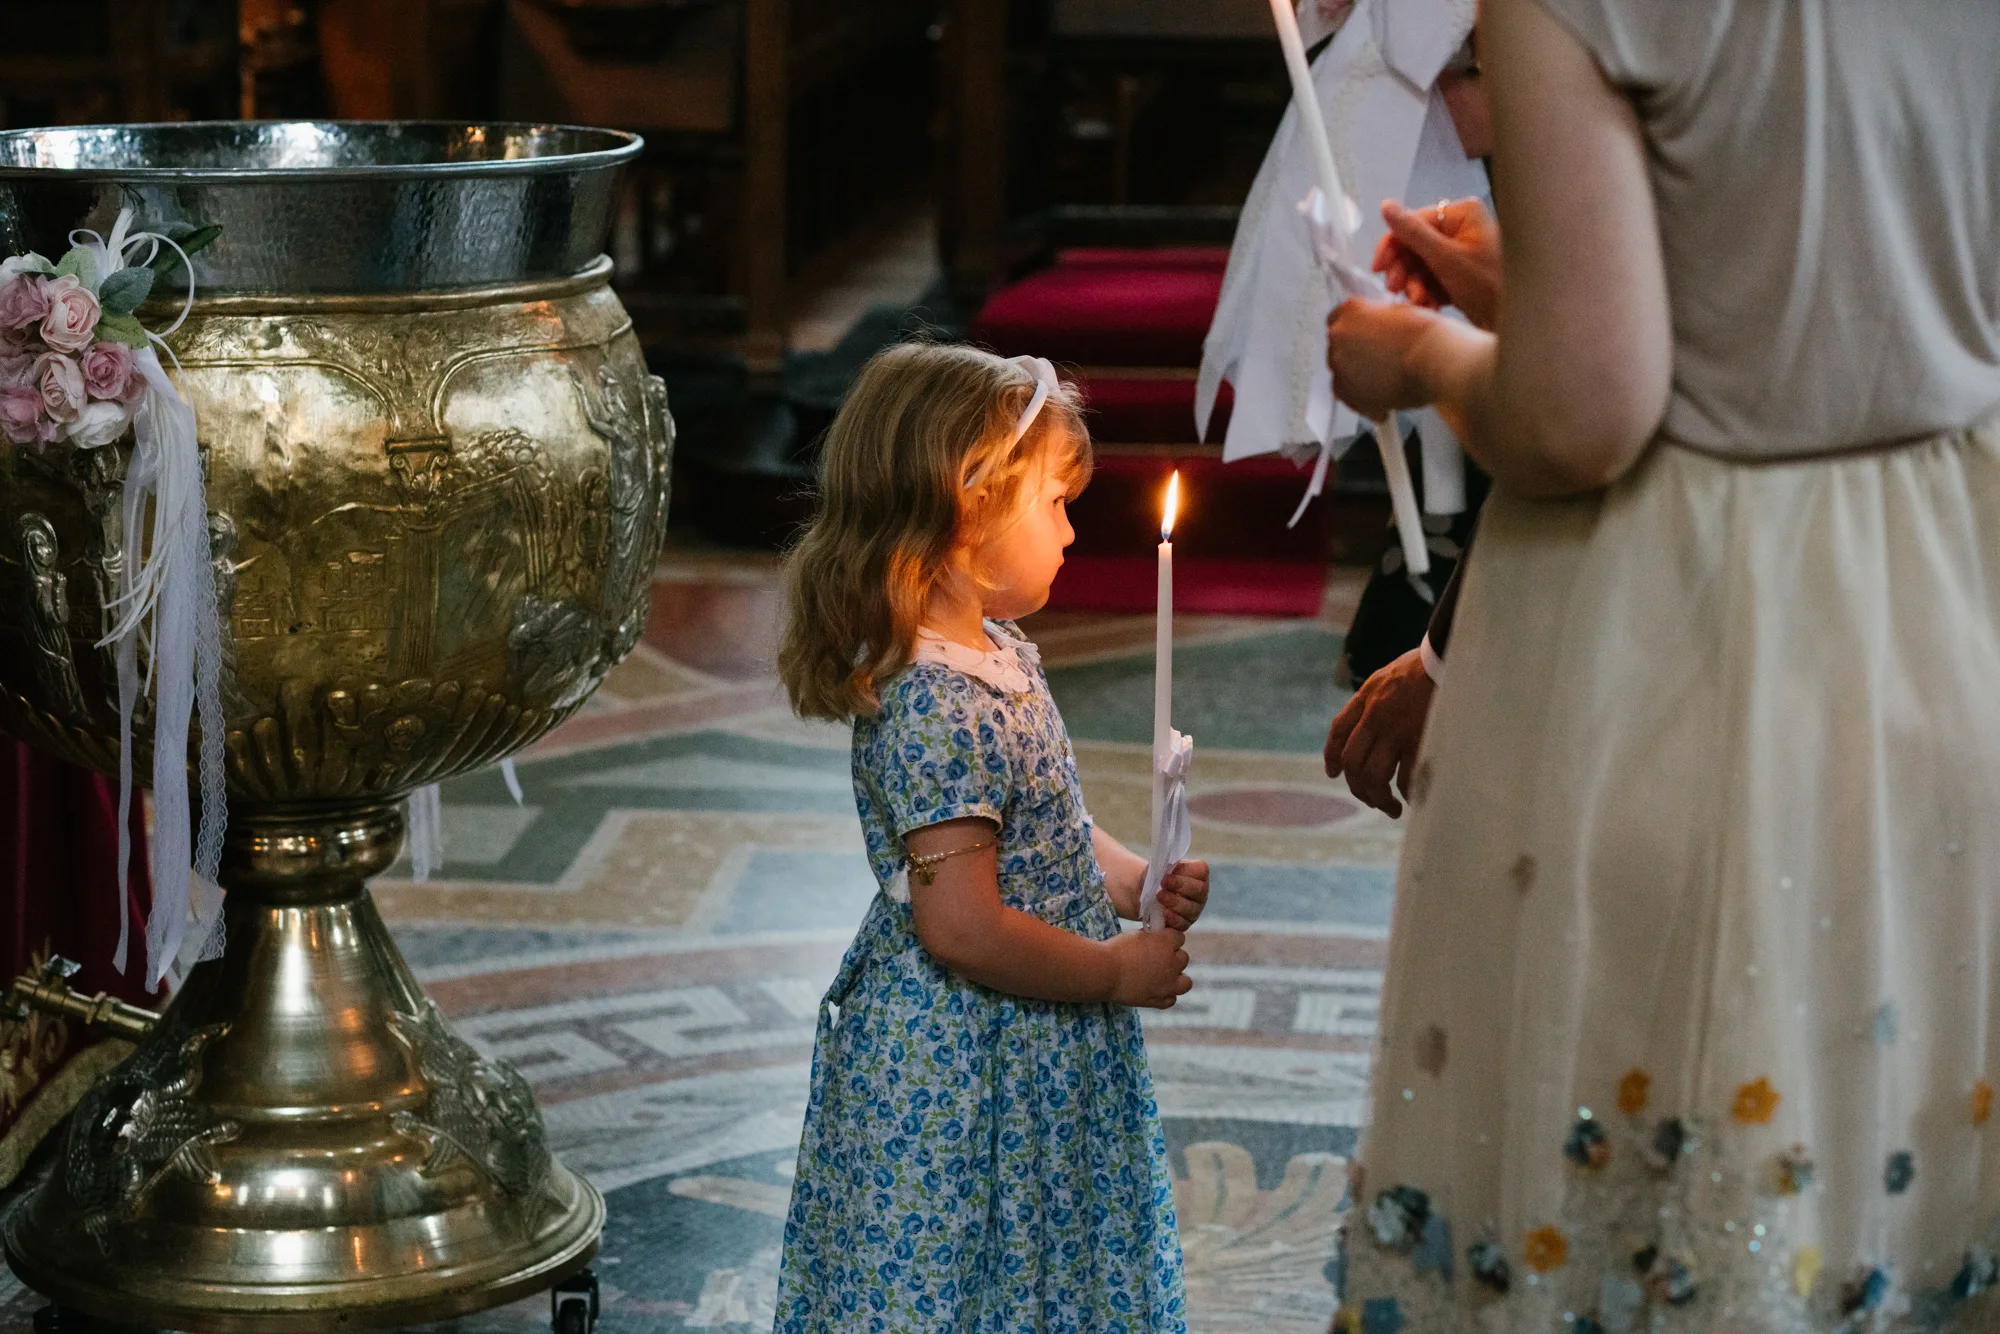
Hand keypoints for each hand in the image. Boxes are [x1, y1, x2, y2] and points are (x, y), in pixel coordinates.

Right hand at [1105, 927, 1191, 1008]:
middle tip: (1156, 958)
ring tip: (1164, 976)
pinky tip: (1155, 990)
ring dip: (1177, 978)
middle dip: (1172, 957)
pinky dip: (1166, 995)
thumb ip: (1152, 938)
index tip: (1158, 941)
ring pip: (1186, 982)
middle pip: (1184, 958)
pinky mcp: (1158, 1000)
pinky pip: (1171, 999)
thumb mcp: (1137, 935)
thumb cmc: (1116, 950)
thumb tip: (1157, 939)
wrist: (1104, 972)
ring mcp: (1167, 984)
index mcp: (1167, 943)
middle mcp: (1172, 963)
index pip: (1180, 938)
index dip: (1168, 939)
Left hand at [1154, 859, 1209, 931]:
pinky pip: (1184, 924)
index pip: (1201, 870)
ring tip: (1159, 897)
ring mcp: (1195, 909)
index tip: (1167, 873)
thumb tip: (1166, 868)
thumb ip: (1163, 865)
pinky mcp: (1186, 923)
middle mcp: (1201, 892)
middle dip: (1180, 886)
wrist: (1146, 894)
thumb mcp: (1158, 867)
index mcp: (1198, 874)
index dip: (1185, 871)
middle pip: (1200, 890)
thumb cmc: (1157, 877)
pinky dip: (1173, 919)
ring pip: (1192, 908)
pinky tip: (1164, 913)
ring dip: (1174, 902)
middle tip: (1163, 884)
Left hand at [1324, 646, 1434, 817]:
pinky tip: (1413, 799)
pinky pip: (1406, 777)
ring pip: (1374, 776)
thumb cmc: (1423, 665)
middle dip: (1358, 788)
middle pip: (1353, 763)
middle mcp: (1374, 717)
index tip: (1335, 773)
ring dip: (1379, 799)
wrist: (1445, 657)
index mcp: (1366, 698)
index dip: (1332, 755)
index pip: (1339, 731)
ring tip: (1391, 808)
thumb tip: (1370, 721)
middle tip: (1371, 799)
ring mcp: (1395, 731)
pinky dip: (1407, 793)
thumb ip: (1375, 697)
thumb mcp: (1387, 675)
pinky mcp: (1418, 740)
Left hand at [1326, 298, 1447, 419]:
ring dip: (1357, 375)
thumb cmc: (1428, 336)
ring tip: (1384, 380)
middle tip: (1379, 361)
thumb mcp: (1400, 313)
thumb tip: (1375, 332)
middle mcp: (1339, 335)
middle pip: (1339, 345)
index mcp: (1351, 310)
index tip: (1363, 337)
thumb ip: (1378, 321)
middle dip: (1355, 353)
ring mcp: (1339, 363)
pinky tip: (1379, 397)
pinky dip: (1359, 397)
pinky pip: (1345, 394)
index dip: (1354, 330)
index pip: (1338, 318)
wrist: (1436, 360)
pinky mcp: (1345, 390)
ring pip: (1341, 370)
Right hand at [1373, 197, 1502, 330]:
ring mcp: (1461, 253)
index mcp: (1462, 214)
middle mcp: (1462, 229)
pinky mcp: (1460, 276)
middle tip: (1396, 290)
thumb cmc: (1489, 286)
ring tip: (1419, 303)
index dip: (1392, 246)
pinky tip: (1430, 308)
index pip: (1413, 223)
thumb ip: (1413, 233)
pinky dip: (1427, 294)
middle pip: (1415, 246)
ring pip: (1421, 267)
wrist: (1518, 323)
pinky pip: (1432, 280)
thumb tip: (1385, 205)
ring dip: (1415, 286)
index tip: (1378, 269)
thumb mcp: (1446, 259)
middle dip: (1405, 271)